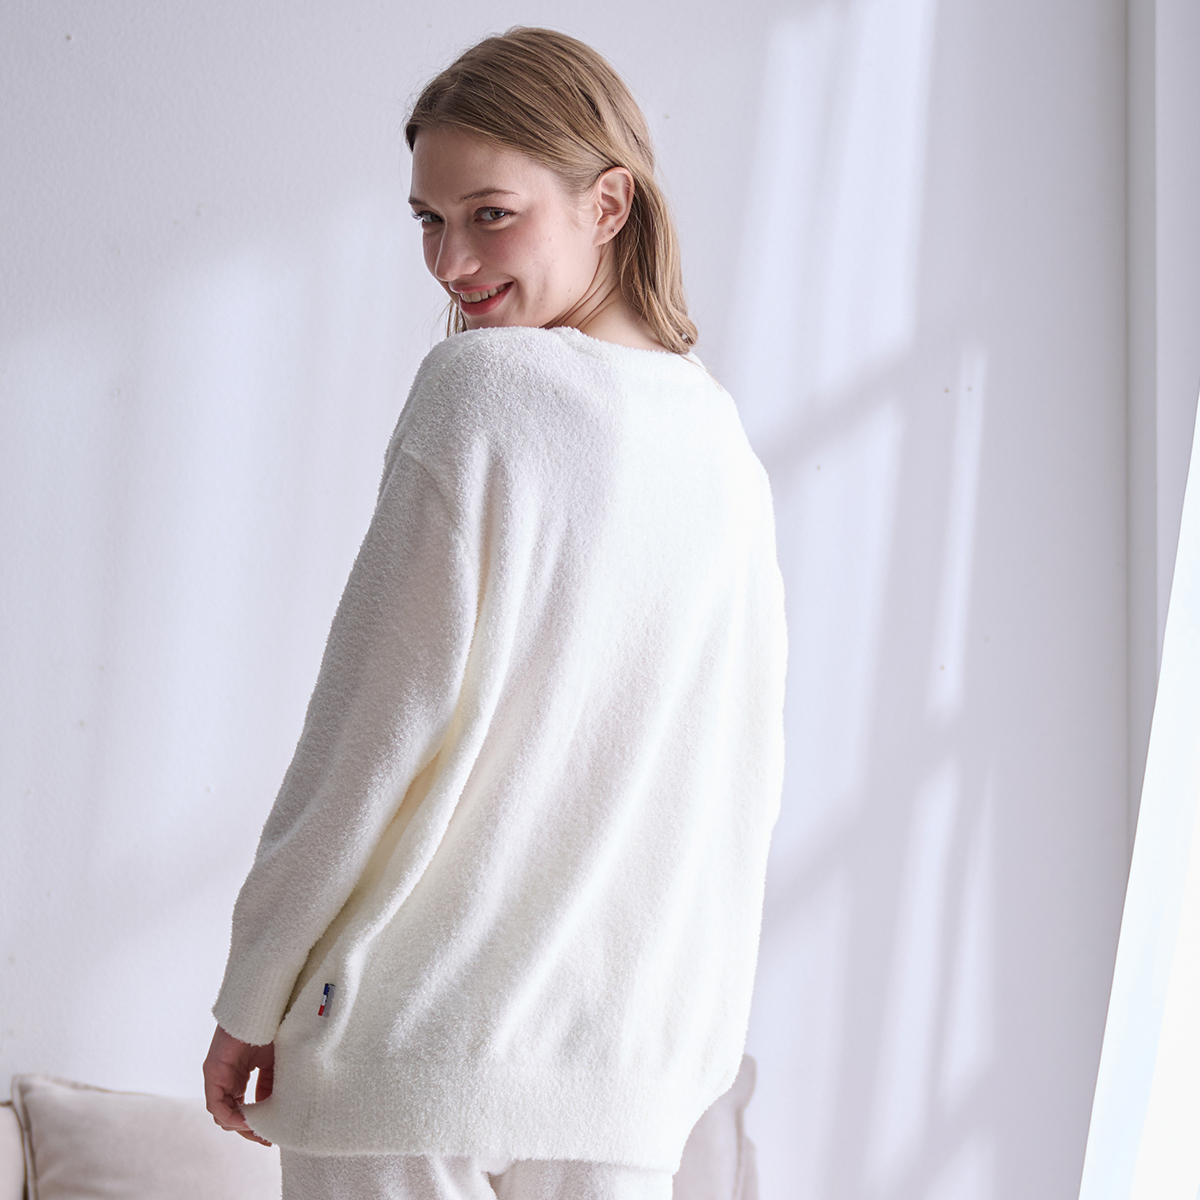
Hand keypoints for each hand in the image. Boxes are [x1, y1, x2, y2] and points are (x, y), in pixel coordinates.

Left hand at [203, 1024, 274, 1145]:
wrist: (264, 1005)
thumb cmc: (272, 1027)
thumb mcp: (276, 1063)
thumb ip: (272, 1085)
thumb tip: (279, 1112)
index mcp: (241, 1074)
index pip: (245, 1107)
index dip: (259, 1122)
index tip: (273, 1134)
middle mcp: (227, 1077)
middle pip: (232, 1114)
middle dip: (249, 1129)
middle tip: (266, 1140)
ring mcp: (218, 1075)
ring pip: (222, 1113)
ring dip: (241, 1126)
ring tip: (260, 1131)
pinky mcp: (213, 1071)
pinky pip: (217, 1104)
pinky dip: (230, 1116)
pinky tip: (247, 1121)